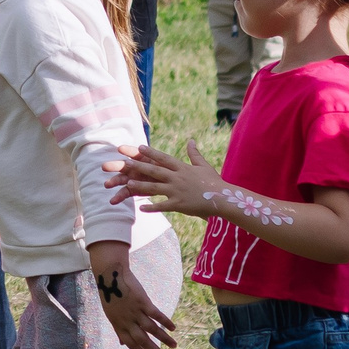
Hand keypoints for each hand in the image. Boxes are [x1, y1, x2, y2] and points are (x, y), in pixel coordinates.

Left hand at [89, 244, 176, 348]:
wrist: (110, 275)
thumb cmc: (111, 296)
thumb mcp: (111, 316)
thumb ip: (118, 330)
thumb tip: (122, 344)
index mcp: (118, 325)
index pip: (131, 345)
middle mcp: (127, 321)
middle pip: (142, 340)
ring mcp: (135, 311)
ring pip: (151, 329)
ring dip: (164, 338)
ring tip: (174, 346)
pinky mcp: (142, 301)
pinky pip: (156, 314)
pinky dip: (165, 321)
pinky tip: (173, 328)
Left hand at [109, 137, 223, 219]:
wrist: (223, 198)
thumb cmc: (214, 182)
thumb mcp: (203, 166)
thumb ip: (194, 153)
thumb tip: (191, 140)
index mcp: (183, 168)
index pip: (164, 158)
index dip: (151, 153)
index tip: (139, 147)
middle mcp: (178, 178)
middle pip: (155, 171)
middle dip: (139, 167)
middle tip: (125, 163)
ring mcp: (177, 191)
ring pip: (155, 188)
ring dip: (141, 186)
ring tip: (128, 184)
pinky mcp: (179, 204)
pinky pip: (162, 206)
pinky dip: (151, 207)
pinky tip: (141, 208)